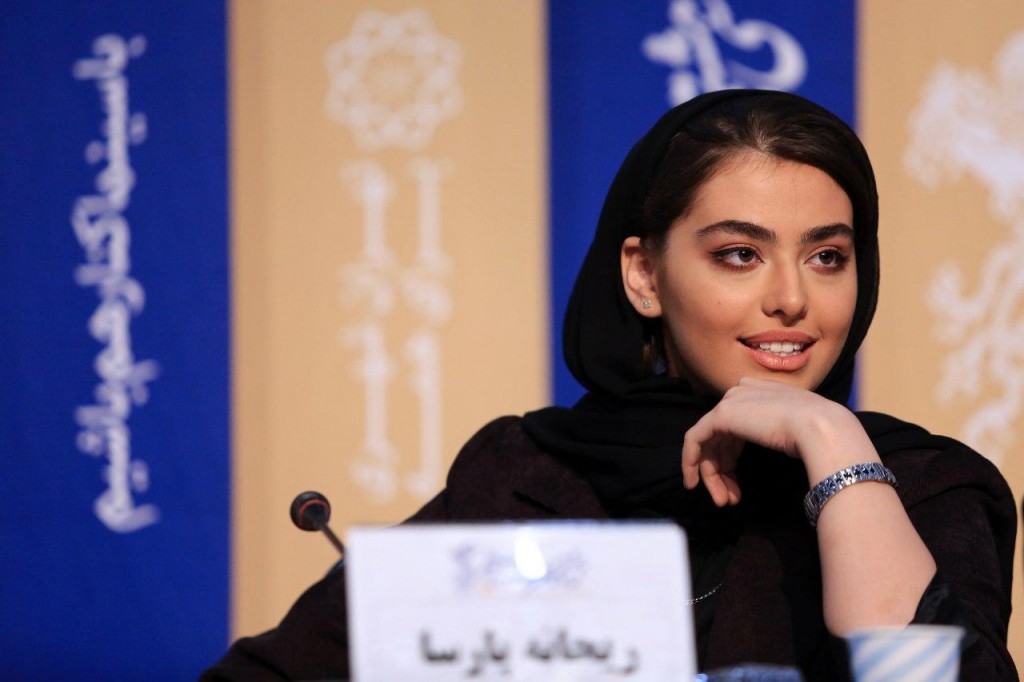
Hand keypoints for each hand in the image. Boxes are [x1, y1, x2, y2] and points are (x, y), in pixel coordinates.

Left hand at [681, 378, 869, 505]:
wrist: (822, 429)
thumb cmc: (820, 436)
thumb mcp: (798, 432)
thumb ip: (780, 433)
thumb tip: (779, 444)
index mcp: (762, 395)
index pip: (737, 427)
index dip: (732, 459)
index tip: (738, 488)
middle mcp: (744, 393)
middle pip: (722, 437)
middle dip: (722, 471)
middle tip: (728, 500)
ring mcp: (732, 402)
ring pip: (709, 442)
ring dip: (712, 475)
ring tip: (723, 501)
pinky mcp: (721, 415)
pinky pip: (695, 438)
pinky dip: (691, 461)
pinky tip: (694, 482)